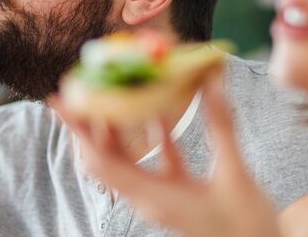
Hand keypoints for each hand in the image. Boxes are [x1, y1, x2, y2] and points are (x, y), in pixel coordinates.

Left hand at [55, 82, 280, 236]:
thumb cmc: (247, 226)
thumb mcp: (235, 174)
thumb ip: (221, 129)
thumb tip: (212, 85)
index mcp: (154, 197)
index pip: (100, 161)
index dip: (77, 130)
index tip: (61, 101)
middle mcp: (149, 199)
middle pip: (105, 160)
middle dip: (90, 125)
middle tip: (82, 90)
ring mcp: (162, 198)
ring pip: (127, 162)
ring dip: (117, 131)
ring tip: (113, 96)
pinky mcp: (178, 196)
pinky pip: (156, 165)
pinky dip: (153, 139)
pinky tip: (162, 115)